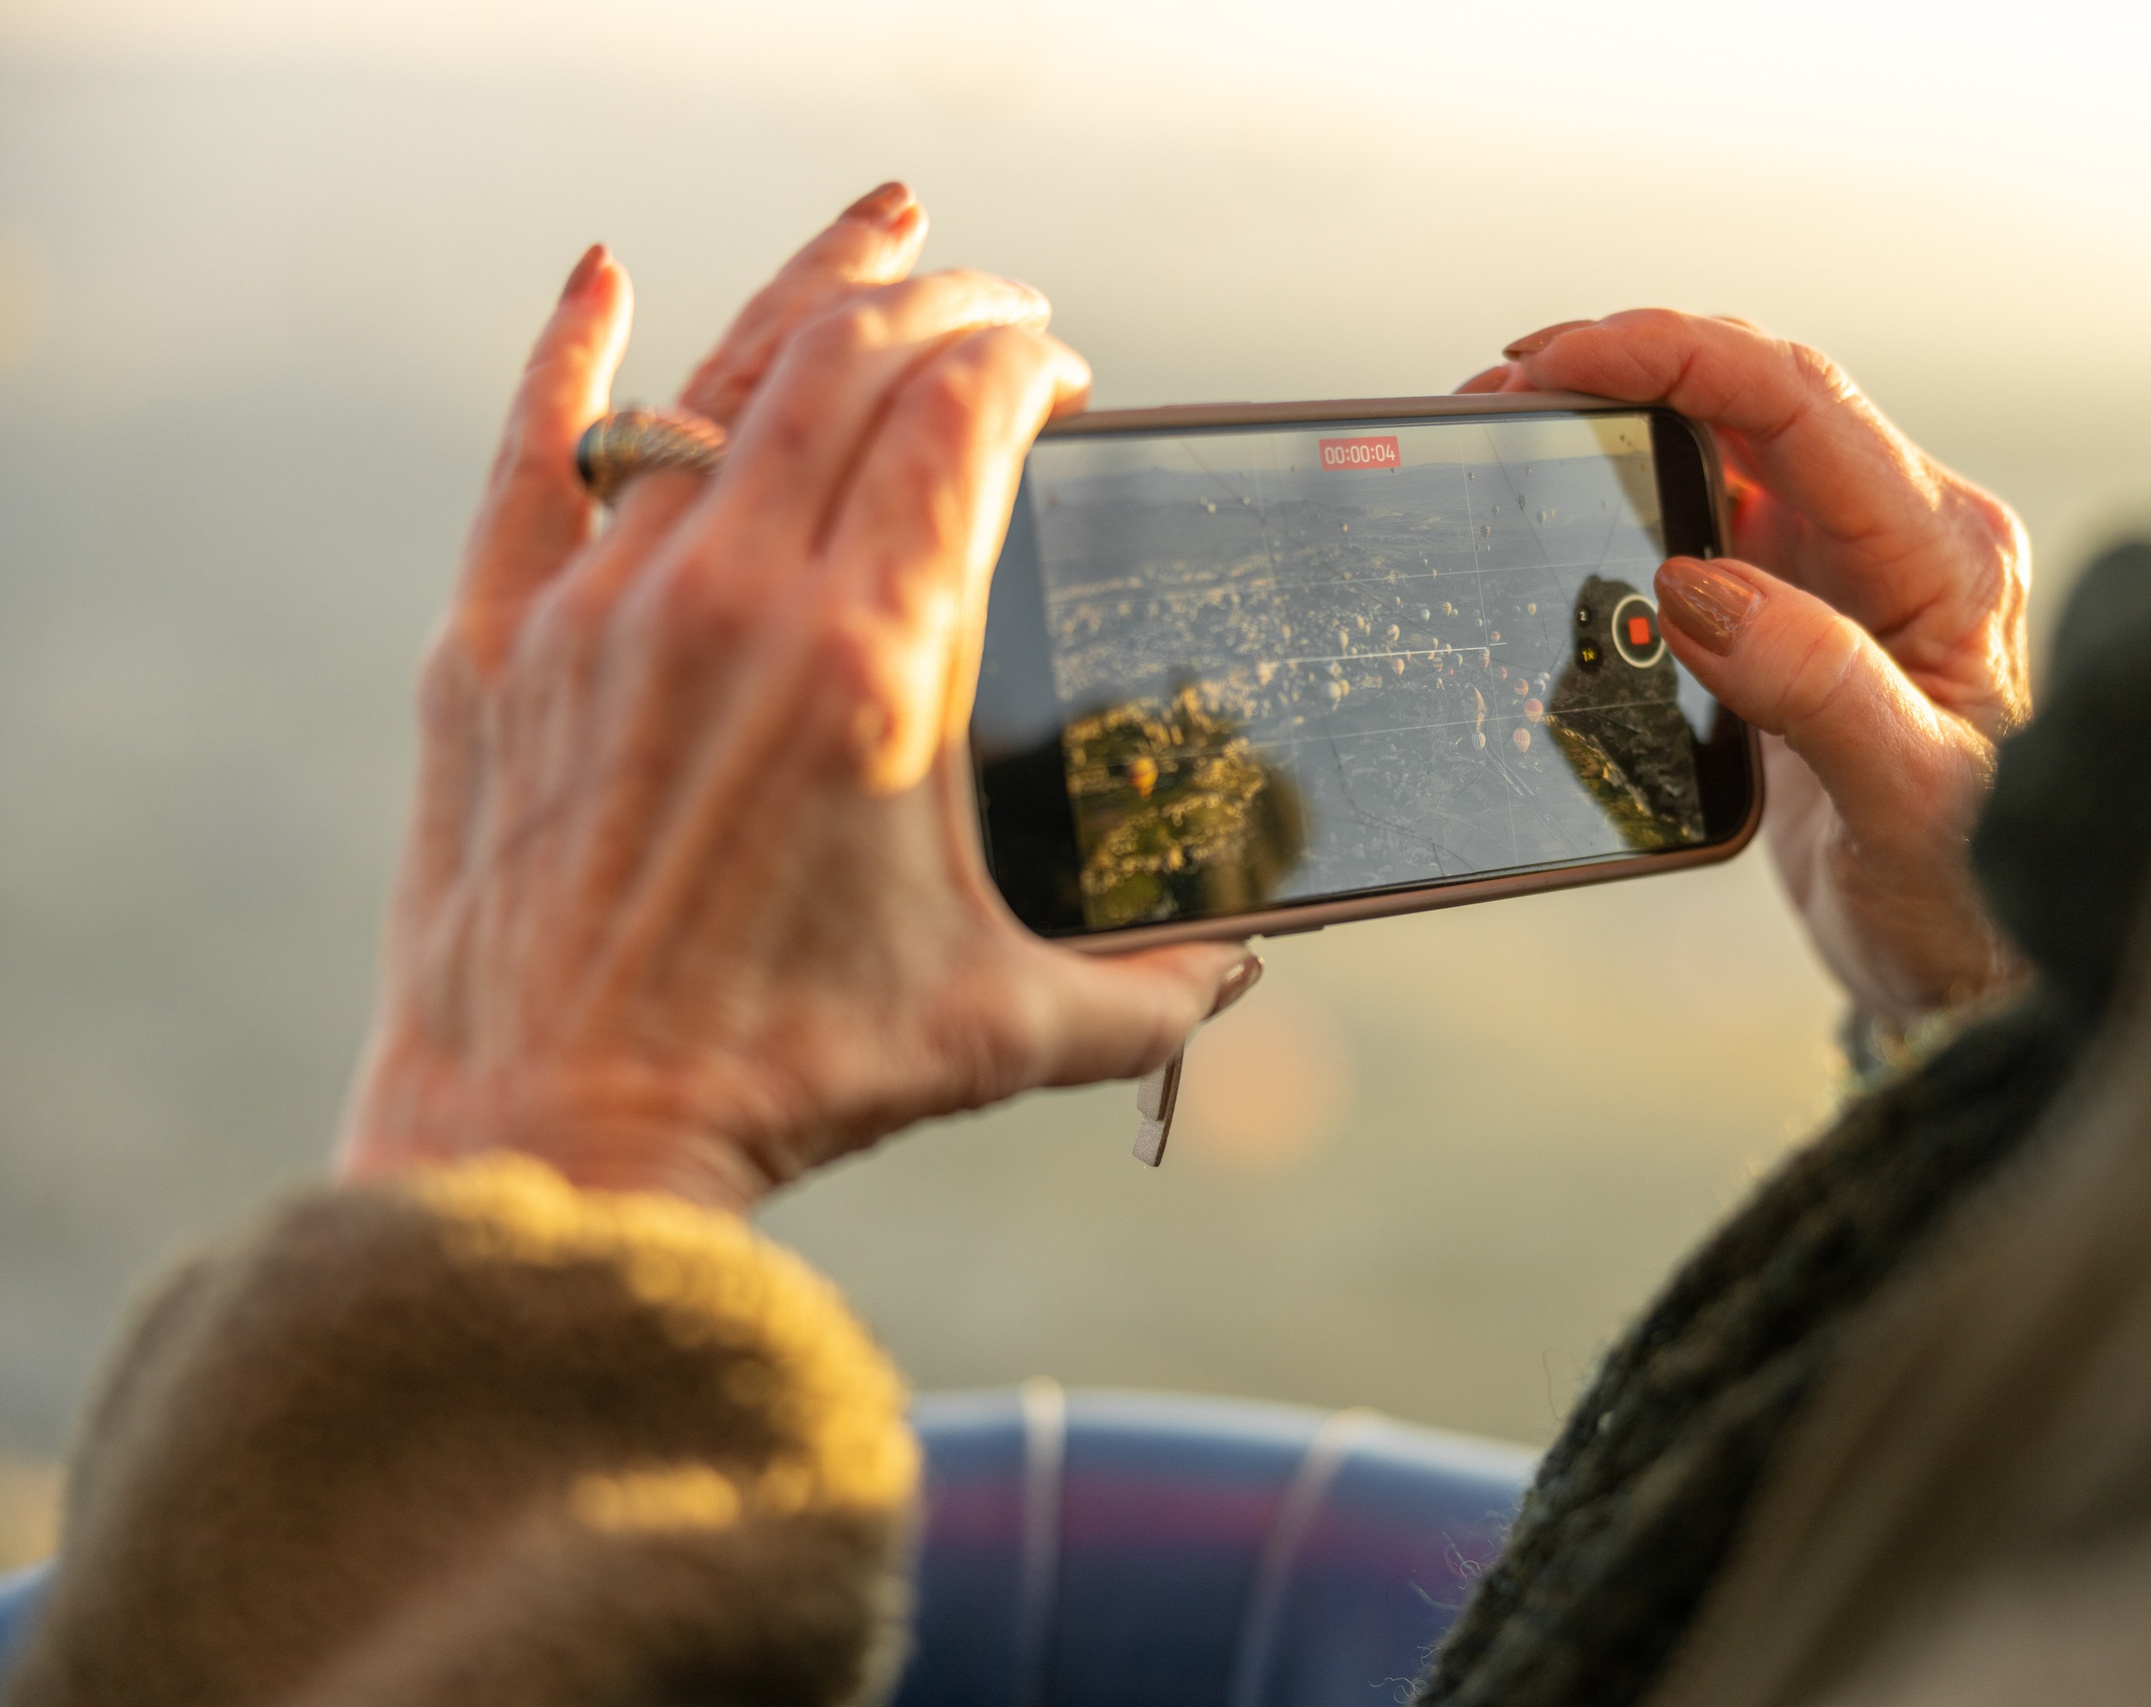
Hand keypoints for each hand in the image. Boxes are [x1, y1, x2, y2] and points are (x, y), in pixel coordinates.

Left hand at [337, 186, 1258, 1210]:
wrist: (553, 1140)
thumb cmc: (792, 1087)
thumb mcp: (1002, 1032)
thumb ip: (1154, 992)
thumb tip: (1246, 969)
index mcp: (875, 666)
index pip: (963, 415)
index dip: (1024, 362)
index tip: (1058, 377)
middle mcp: (733, 599)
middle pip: (852, 358)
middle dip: (946, 303)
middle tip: (998, 310)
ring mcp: (598, 606)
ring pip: (714, 378)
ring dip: (811, 290)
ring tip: (882, 234)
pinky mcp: (495, 643)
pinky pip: (533, 451)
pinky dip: (575, 352)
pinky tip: (607, 279)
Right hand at [1465, 313, 2029, 1024]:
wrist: (1977, 970)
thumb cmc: (1972, 894)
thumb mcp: (1905, 805)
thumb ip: (1818, 687)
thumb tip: (1697, 585)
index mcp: (1943, 556)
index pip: (1800, 401)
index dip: (1672, 356)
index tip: (1560, 361)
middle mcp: (1901, 540)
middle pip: (1752, 398)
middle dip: (1623, 371)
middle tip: (1500, 393)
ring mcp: (1847, 575)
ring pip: (1722, 450)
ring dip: (1619, 427)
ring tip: (1514, 433)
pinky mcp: (1800, 619)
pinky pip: (1706, 524)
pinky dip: (1627, 502)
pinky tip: (1566, 515)